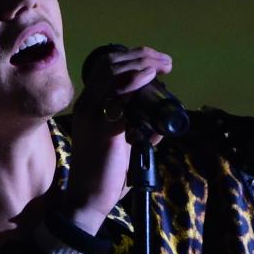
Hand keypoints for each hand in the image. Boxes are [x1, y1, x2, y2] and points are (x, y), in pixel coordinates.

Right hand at [62, 46, 172, 233]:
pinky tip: (150, 78)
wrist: (89, 198)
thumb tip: (162, 121)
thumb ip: (140, 130)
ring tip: (163, 65)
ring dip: (142, 63)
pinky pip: (117, 97)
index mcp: (90, 105)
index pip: (108, 68)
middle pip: (111, 64)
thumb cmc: (106, 173)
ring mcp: (92, 114)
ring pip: (113, 73)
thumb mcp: (125, 144)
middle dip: (142, 56)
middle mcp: (87, 104)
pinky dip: (134, 82)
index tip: (158, 62)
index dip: (134, 58)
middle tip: (166, 62)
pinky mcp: (102, 128)